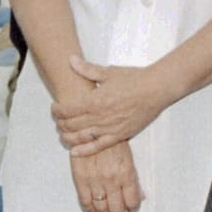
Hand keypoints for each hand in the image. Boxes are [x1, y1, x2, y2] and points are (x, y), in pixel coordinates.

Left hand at [51, 56, 169, 156]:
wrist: (156, 89)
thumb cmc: (134, 79)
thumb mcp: (109, 72)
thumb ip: (87, 69)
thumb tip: (70, 60)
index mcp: (96, 100)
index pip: (68, 109)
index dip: (57, 110)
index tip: (54, 108)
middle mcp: (101, 117)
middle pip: (72, 124)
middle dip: (60, 123)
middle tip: (57, 120)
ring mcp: (110, 128)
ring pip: (82, 137)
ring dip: (68, 137)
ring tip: (62, 134)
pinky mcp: (120, 135)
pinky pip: (98, 146)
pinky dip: (85, 150)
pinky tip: (74, 152)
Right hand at [69, 140, 142, 211]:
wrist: (91, 129)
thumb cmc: (111, 140)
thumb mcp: (128, 157)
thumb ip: (134, 179)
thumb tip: (140, 196)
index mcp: (127, 174)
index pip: (132, 201)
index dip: (132, 208)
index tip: (131, 209)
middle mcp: (112, 181)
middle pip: (117, 209)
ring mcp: (96, 181)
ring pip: (101, 209)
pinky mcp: (81, 180)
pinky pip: (85, 202)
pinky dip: (90, 210)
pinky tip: (94, 211)